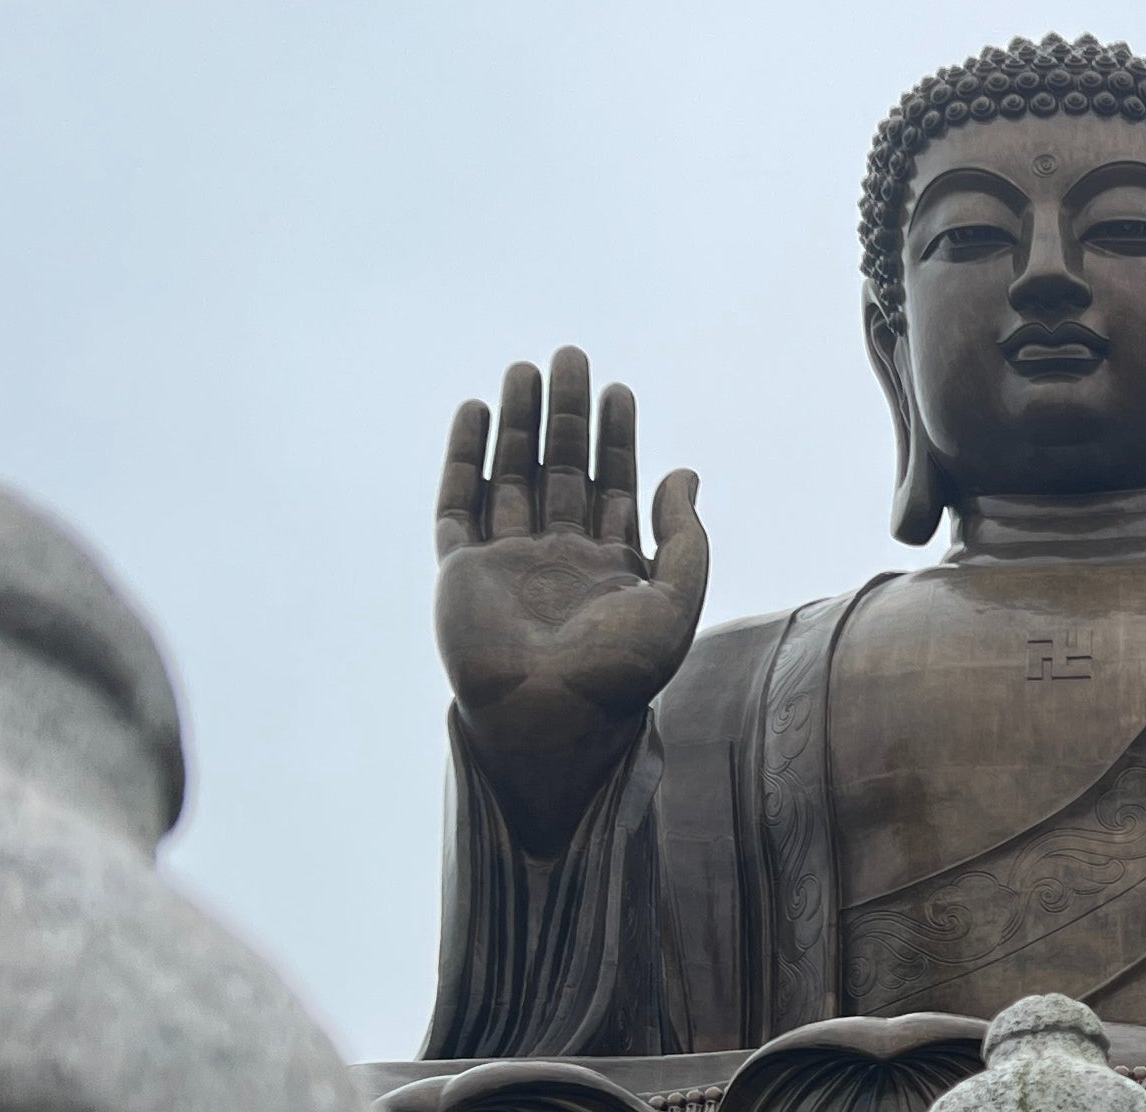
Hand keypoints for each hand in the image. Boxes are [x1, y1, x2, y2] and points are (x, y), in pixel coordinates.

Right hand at [435, 347, 708, 840]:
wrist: (551, 721)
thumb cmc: (620, 676)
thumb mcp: (676, 604)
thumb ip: (687, 540)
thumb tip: (684, 473)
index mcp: (609, 567)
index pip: (614, 485)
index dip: (617, 438)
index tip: (619, 391)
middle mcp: (557, 559)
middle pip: (561, 468)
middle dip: (567, 414)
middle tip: (572, 356)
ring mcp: (507, 562)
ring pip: (512, 475)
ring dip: (518, 423)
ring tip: (526, 369)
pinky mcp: (461, 571)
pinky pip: (458, 503)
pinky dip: (464, 457)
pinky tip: (477, 413)